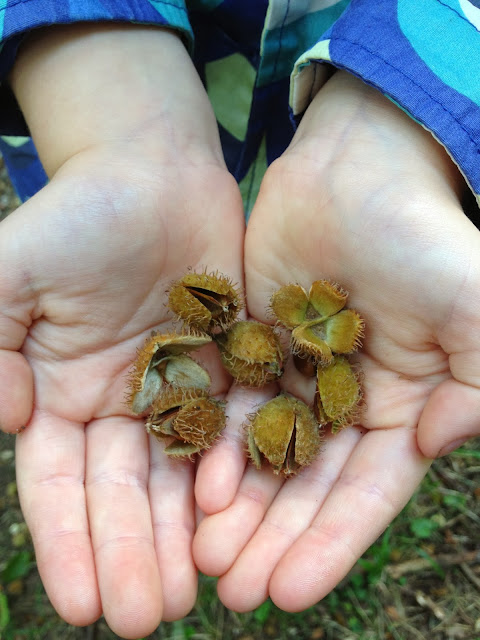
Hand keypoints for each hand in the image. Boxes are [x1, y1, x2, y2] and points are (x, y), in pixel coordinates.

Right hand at [0, 25, 244, 637]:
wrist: (152, 174)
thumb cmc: (78, 217)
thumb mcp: (12, 274)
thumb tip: (4, 422)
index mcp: (62, 392)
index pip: (60, 484)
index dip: (68, 542)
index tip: (80, 606)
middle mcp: (120, 403)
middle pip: (124, 492)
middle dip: (130, 554)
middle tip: (144, 619)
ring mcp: (178, 389)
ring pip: (178, 475)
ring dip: (183, 534)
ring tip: (193, 593)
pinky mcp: (228, 368)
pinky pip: (233, 429)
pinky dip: (232, 472)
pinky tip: (234, 518)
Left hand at [193, 71, 479, 612]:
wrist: (355, 172)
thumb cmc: (419, 235)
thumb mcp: (472, 304)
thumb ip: (478, 378)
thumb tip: (439, 444)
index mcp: (399, 408)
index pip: (364, 493)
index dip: (331, 544)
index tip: (291, 592)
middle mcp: (344, 404)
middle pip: (305, 488)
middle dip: (273, 540)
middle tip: (233, 591)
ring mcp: (294, 379)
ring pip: (262, 456)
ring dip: (236, 508)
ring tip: (204, 556)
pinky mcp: (251, 349)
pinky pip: (228, 405)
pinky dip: (212, 446)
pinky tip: (193, 484)